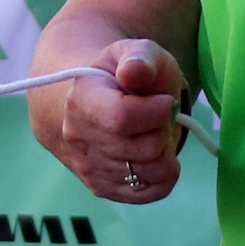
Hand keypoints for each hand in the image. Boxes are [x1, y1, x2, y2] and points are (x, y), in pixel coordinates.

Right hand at [40, 38, 186, 201]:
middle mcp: (78, 138)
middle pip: (145, 148)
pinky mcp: (104, 189)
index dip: (156, 112)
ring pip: (152, 172)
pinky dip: (165, 174)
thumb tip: (134, 71)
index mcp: (82, 99)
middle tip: (159, 117)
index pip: (121, 118)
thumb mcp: (136, 54)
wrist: (97, 105)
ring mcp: (89, 168)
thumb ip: (140, 58)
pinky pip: (151, 192)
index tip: (166, 101)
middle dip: (164, 130)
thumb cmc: (124, 77)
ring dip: (166, 152)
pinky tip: (156, 154)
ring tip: (153, 133)